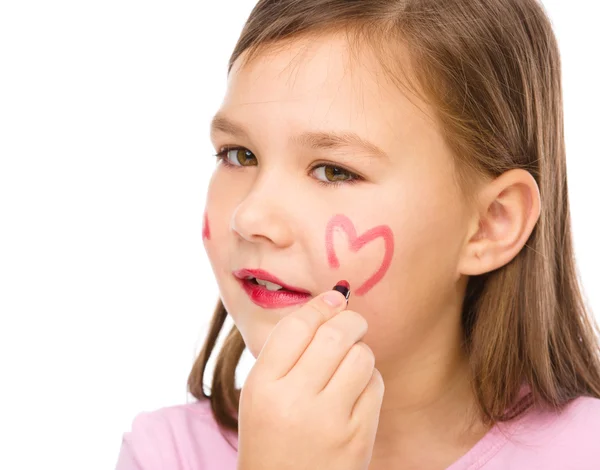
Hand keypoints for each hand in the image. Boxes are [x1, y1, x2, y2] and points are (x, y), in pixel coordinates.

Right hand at [237, 283, 384, 469]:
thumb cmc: (272, 437)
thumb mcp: (260, 394)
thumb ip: (286, 352)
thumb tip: (330, 302)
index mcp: (262, 387)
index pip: (295, 328)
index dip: (319, 306)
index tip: (333, 298)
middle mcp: (294, 402)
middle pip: (334, 336)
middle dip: (349, 320)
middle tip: (351, 323)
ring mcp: (329, 422)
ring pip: (361, 357)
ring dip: (359, 352)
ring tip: (348, 364)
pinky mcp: (358, 437)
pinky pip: (375, 385)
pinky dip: (369, 380)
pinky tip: (355, 391)